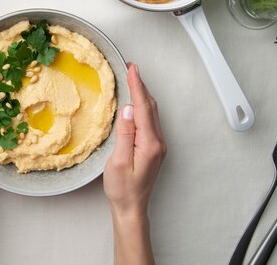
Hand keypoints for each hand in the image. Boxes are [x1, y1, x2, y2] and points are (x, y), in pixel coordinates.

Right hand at [103, 63, 165, 264]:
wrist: (131, 208)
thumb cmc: (122, 189)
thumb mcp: (118, 161)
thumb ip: (125, 134)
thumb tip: (129, 110)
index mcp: (150, 143)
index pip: (143, 108)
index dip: (137, 86)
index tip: (132, 69)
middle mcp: (158, 142)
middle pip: (150, 107)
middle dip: (141, 86)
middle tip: (130, 68)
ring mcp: (157, 145)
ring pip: (151, 113)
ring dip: (142, 95)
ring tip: (132, 79)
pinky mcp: (153, 148)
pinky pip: (149, 121)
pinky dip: (143, 106)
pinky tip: (136, 103)